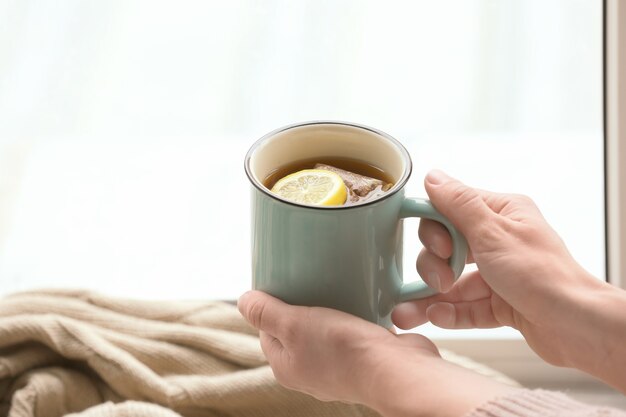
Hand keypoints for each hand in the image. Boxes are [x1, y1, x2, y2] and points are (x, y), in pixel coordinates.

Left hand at [239, 290, 516, 416]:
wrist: (396, 371)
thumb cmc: (342, 352)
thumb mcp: (293, 324)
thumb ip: (265, 312)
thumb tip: (243, 301)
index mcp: (286, 366)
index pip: (267, 330)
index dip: (271, 304)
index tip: (283, 281)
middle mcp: (310, 370)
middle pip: (296, 328)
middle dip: (302, 303)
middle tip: (309, 277)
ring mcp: (339, 366)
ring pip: (324, 329)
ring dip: (329, 308)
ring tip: (335, 284)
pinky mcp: (364, 357)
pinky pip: (351, 331)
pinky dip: (353, 315)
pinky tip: (360, 298)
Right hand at [393, 170, 625, 389]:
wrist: (575, 325)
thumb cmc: (542, 274)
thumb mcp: (492, 232)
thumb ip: (458, 204)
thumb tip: (433, 177)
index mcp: (502, 213)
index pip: (450, 210)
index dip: (435, 229)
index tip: (439, 247)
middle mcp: (499, 240)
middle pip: (447, 247)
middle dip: (434, 265)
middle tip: (441, 280)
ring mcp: (499, 273)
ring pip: (453, 281)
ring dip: (432, 296)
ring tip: (413, 313)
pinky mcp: (501, 303)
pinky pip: (466, 306)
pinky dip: (450, 313)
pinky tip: (435, 318)